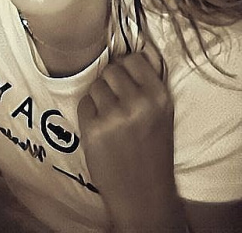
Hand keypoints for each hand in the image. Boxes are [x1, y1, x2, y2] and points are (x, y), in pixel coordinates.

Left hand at [77, 52, 184, 231]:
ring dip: (98, 99)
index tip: (127, 84)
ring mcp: (115, 115)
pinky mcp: (94, 128)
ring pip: (95, 86)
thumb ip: (148, 83)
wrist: (144, 196)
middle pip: (110, 70)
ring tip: (111, 120)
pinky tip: (101, 131)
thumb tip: (134, 50)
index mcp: (160, 96)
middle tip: (117, 105)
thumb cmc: (152, 151)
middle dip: (110, 84)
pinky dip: (88, 114)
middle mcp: (139, 103)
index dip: (126, 70)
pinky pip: (83, 104)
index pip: (133, 59)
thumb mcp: (162, 114)